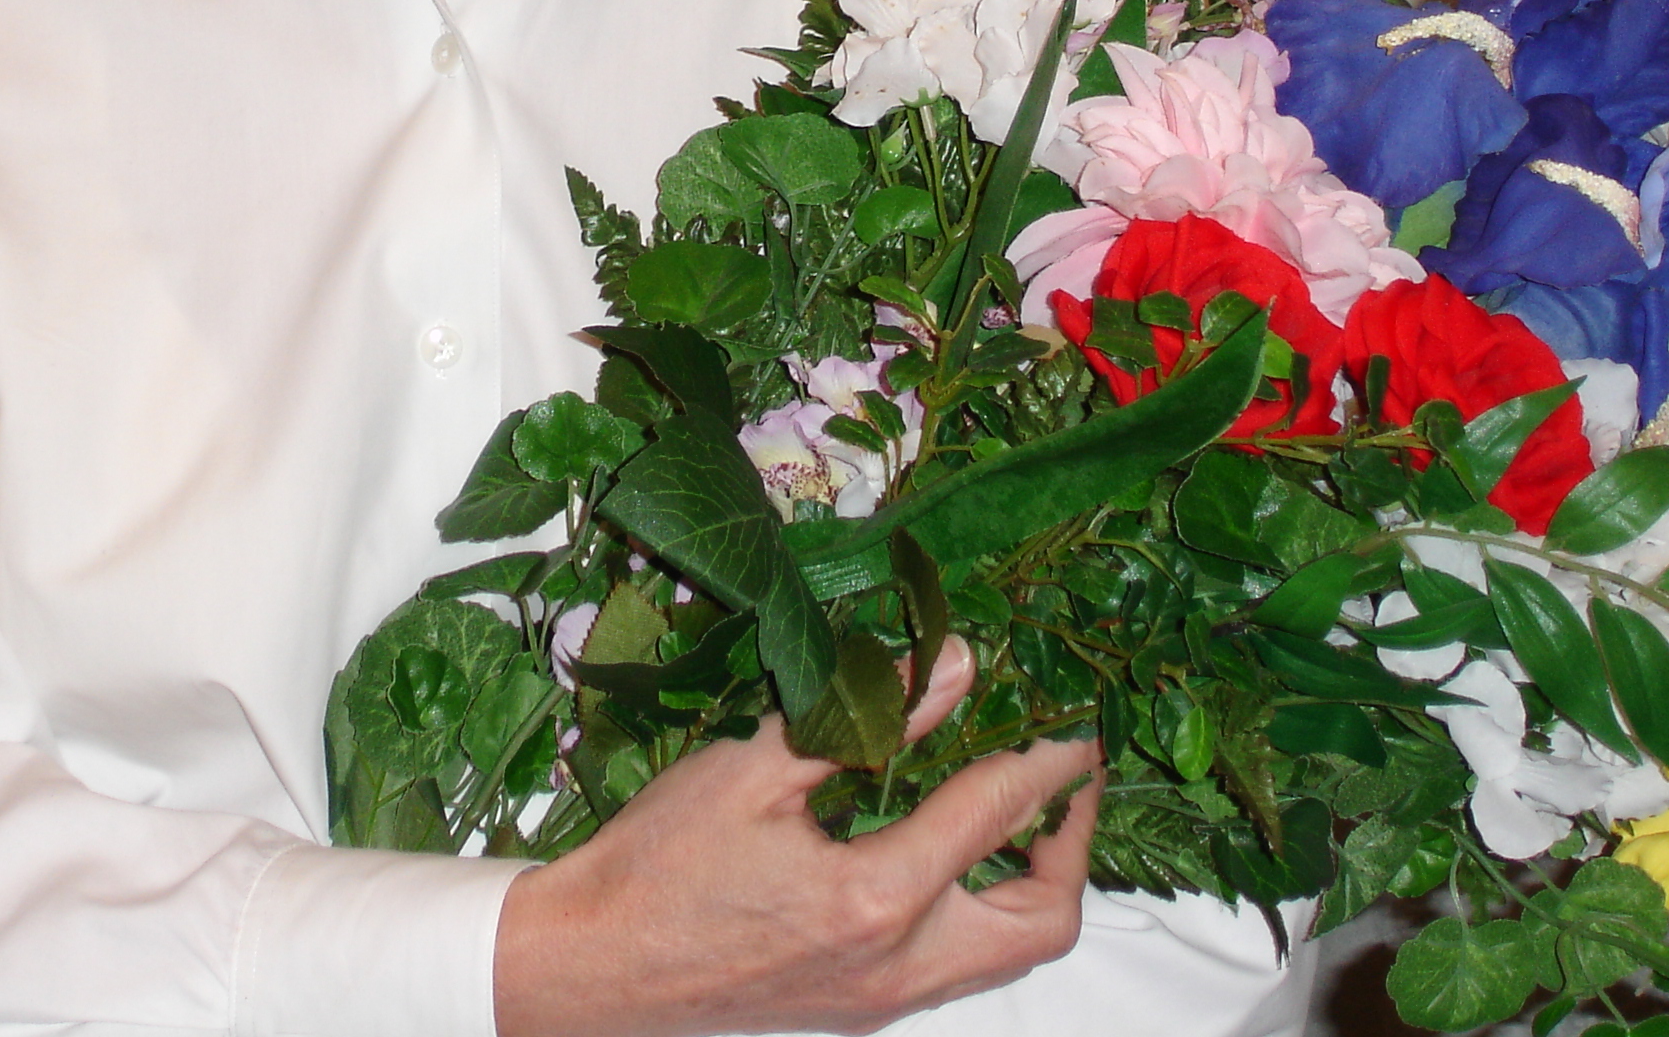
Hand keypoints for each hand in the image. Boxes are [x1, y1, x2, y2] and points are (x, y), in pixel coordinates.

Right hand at [491, 638, 1102, 1036]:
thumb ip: (864, 716)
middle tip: (1064, 780)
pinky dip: (982, 911)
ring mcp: (883, 1002)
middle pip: (1041, 923)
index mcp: (874, 900)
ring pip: (1006, 958)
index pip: (995, 817)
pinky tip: (950, 854)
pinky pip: (958, 968)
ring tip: (1018, 814)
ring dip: (1031, 885)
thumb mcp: (755, 766)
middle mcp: (897, 967)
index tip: (1074, 724)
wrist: (593, 965)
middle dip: (1071, 847)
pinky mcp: (862, 1012)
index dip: (1047, 762)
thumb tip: (956, 665)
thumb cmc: (658, 863)